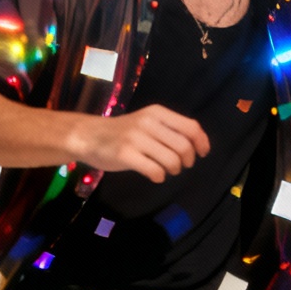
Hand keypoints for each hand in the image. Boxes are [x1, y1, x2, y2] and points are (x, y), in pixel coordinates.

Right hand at [68, 105, 209, 182]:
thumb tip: (196, 145)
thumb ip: (168, 128)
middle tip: (181, 166)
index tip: (202, 154)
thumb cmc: (121, 131)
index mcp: (156, 113)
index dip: (202, 142)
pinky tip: (155, 175)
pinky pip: (155, 170)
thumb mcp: (146, 121)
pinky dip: (159, 176)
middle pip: (184, 146)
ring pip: (171, 160)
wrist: (88, 136)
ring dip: (174, 170)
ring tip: (167, 170)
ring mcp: (136, 139)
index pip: (191, 127)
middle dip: (188, 160)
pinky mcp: (125, 155)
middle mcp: (148, 123)